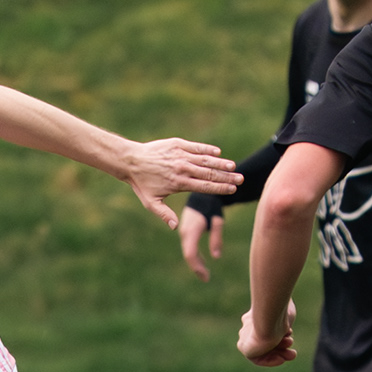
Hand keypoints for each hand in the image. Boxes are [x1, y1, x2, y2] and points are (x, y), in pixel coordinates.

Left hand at [123, 139, 242, 231]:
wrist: (130, 160)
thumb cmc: (141, 184)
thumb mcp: (151, 203)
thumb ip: (164, 214)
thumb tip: (175, 227)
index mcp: (179, 183)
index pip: (205, 186)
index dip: (221, 188)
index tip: (233, 190)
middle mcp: (182, 169)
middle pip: (210, 173)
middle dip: (227, 177)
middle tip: (241, 179)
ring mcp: (180, 155)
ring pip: (205, 160)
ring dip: (221, 163)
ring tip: (234, 166)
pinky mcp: (177, 144)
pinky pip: (196, 147)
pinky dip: (207, 149)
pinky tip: (218, 152)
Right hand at [179, 206, 223, 279]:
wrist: (202, 195)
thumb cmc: (211, 206)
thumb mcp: (217, 221)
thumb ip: (216, 238)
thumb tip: (216, 256)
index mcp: (192, 230)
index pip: (190, 253)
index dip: (197, 267)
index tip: (206, 277)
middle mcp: (185, 232)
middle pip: (189, 255)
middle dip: (197, 268)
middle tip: (206, 279)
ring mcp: (184, 233)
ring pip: (189, 252)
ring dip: (196, 263)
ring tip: (205, 275)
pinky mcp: (187, 233)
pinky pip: (190, 247)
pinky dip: (196, 257)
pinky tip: (203, 263)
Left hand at [238, 301, 295, 367]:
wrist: (269, 315)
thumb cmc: (279, 312)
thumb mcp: (287, 314)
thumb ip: (284, 321)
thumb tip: (286, 329)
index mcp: (256, 315)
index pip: (267, 329)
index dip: (282, 335)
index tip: (291, 337)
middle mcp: (249, 326)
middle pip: (266, 341)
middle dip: (282, 348)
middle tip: (293, 353)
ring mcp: (245, 336)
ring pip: (263, 350)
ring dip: (279, 354)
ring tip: (291, 355)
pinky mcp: (243, 347)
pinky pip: (257, 358)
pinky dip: (270, 360)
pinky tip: (281, 360)